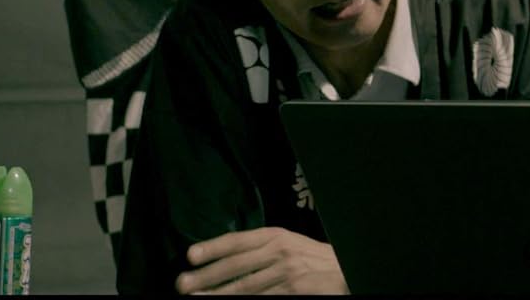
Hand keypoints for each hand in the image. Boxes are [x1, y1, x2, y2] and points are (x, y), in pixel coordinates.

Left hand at [175, 227, 347, 294]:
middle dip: (206, 276)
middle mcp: (280, 251)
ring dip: (217, 294)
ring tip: (195, 298)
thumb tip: (227, 261)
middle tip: (182, 284)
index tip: (190, 255)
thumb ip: (263, 250)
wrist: (347, 270)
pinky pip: (262, 299)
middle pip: (235, 265)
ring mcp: (287, 273)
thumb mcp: (290, 246)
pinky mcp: (294, 291)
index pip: (238, 241)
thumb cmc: (315, 261)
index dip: (213, 247)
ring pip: (244, 287)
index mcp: (277, 236)